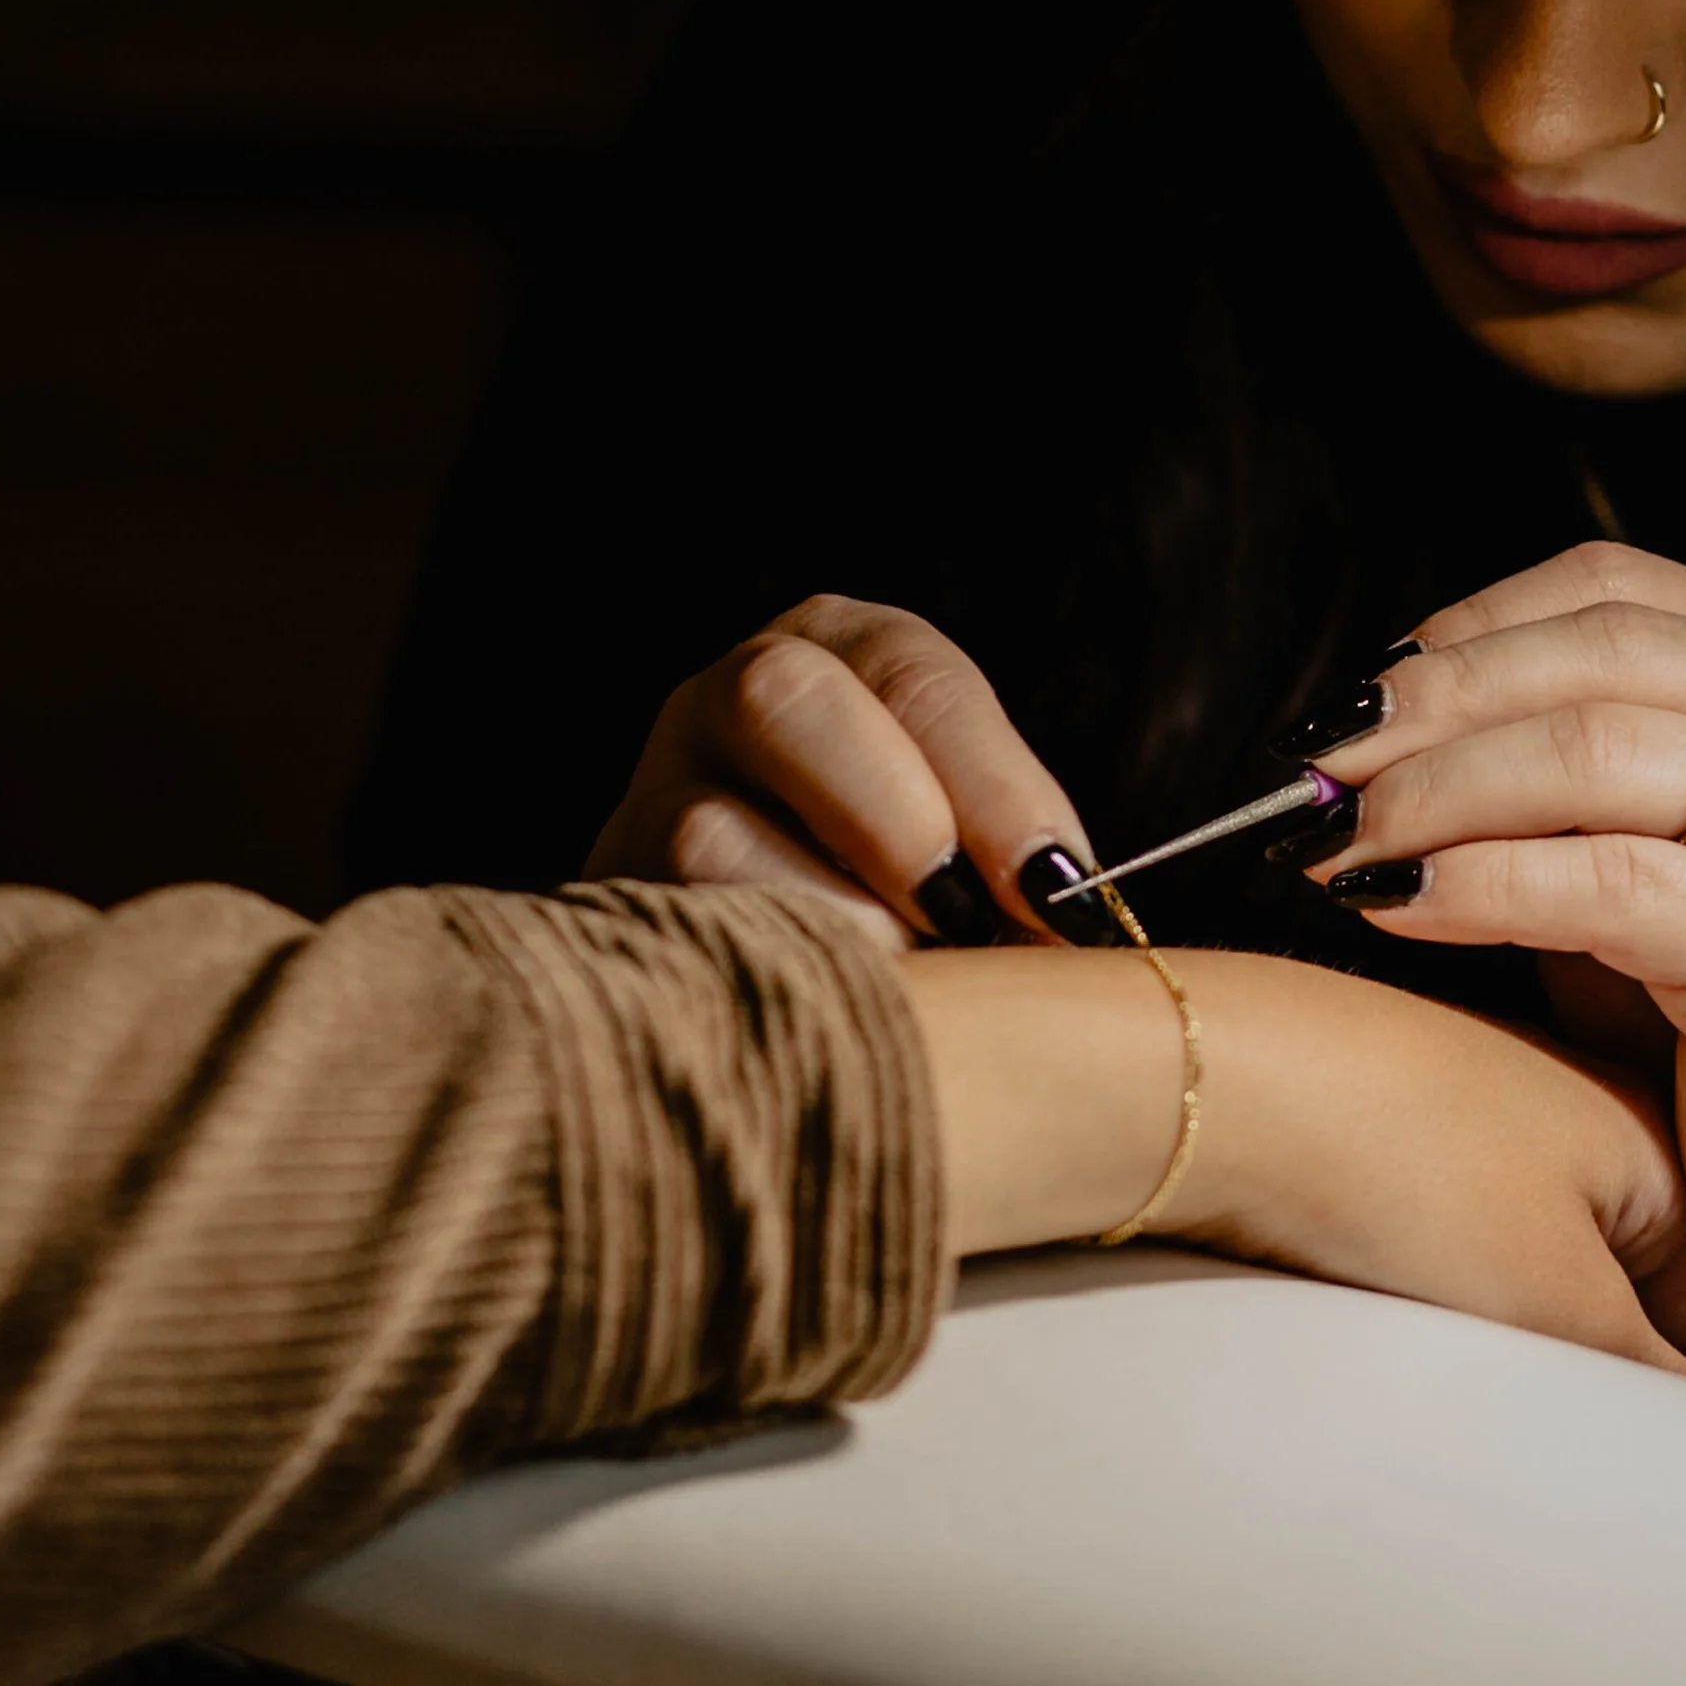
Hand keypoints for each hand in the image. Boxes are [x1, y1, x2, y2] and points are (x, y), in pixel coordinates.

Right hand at [588, 597, 1093, 948]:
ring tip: (899, 993)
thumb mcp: (972, 836)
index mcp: (838, 653)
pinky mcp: (607, 910)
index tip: (1055, 887)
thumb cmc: (919, 900)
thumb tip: (1078, 923)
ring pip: (709, 837)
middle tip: (961, 921)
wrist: (782, 971)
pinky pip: (669, 943)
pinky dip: (764, 988)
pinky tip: (830, 1032)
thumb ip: (1016, 853)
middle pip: (779, 698)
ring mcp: (648, 800)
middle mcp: (722, 703)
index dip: (992, 783)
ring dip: (829, 928)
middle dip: (891, 821)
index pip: (913, 678)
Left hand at [904, 944, 1685, 1385]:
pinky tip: (1395, 1309)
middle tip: (1569, 1445)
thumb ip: (1651, 1377)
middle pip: (1622, 1276)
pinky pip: (1438, 1224)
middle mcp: (1565, 1093)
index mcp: (1643, 1126)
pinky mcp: (1375, 1108)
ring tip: (1469, 1378)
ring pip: (1526, 1251)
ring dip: (1512, 1323)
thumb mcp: (1553, 1299)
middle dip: (1603, 1363)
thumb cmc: (1392, 1160)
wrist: (1208, 1077)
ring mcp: (1466, 1094)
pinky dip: (1433, 1277)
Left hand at [1287, 543, 1685, 1349]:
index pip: (1618, 591)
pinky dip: (1474, 883)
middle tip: (1314, 767)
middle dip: (1431, 702)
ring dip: (1433, 790)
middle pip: (1599, 650)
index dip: (1470, 629)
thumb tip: (1367, 742)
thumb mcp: (1666, 877)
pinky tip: (1395, 906)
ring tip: (1336, 845)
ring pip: (1593, 749)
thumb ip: (1564, 790)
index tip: (1360, 695)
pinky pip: (1601, 884)